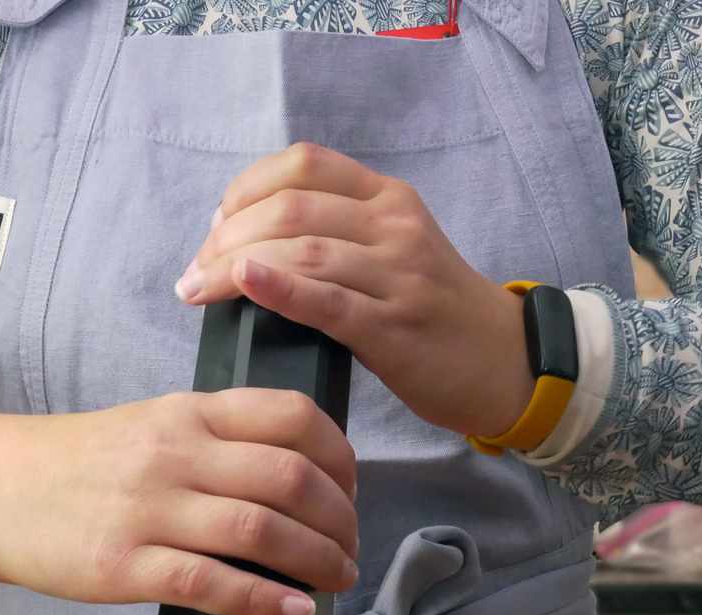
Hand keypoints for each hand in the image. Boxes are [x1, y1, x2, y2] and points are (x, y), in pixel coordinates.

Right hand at [0, 392, 358, 614]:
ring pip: (262, 531)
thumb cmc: (79, 463)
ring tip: (336, 581)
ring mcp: (148, 510)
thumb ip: (213, 438)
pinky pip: (211, 583)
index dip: (340, 455)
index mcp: (187, 413)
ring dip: (317, 561)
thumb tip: (293, 477)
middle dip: (340, 519)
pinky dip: (265, 601)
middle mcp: (174, 454)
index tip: (351, 487)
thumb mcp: (150, 425)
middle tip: (351, 548)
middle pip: (291, 478)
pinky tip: (294, 613)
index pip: (291, 415)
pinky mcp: (123, 566)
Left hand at [177, 142, 534, 438]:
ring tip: (197, 291)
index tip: (217, 229)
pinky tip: (242, 285)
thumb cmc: (434, 311)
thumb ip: (336, 234)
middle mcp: (394, 227)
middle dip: (226, 238)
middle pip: (290, 208)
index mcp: (388, 199)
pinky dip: (278, 288)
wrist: (505, 362)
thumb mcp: (394, 249)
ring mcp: (398, 276)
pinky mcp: (395, 328)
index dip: (244, 191)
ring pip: (302, 251)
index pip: (302, 165)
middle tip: (196, 272)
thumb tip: (248, 242)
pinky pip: (327, 300)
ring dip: (234, 268)